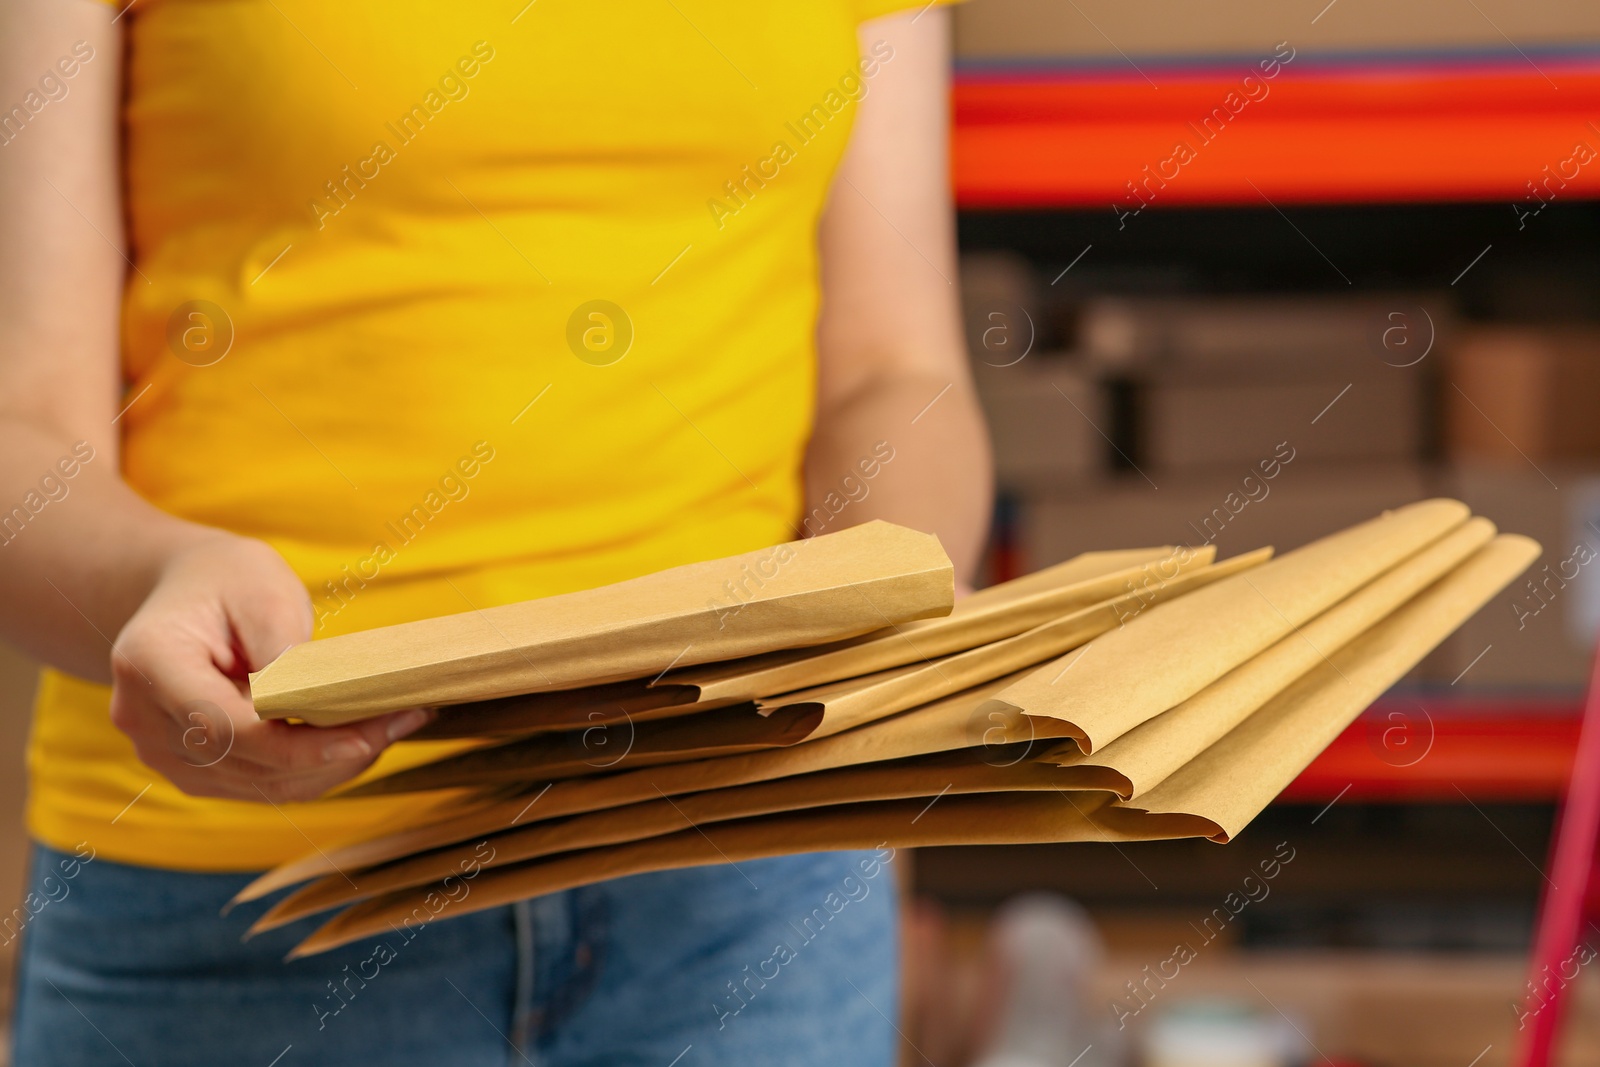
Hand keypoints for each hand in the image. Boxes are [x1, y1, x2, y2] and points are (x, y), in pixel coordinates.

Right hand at [108, 533, 429, 802]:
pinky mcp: (195, 769)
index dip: (300, 744)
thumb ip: (283, 645)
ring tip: (395, 726)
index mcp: (150, 663)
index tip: (367, 736)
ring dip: (334, 766)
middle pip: (250, 762)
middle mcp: (145, 719)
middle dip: (335, 752)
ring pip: (263, 785)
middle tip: (407, 718)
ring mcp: (164, 752)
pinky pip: (263, 784)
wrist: (183, 594)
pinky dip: (315, 769)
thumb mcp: (261, 587)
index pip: (228, 727)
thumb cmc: (225, 581)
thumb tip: (317, 701)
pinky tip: (361, 739)